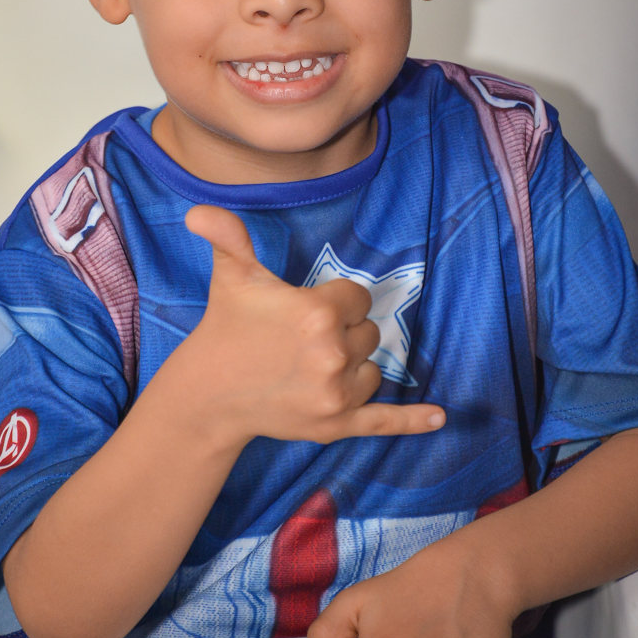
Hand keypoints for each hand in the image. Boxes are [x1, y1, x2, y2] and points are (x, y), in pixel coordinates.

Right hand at [165, 205, 444, 448]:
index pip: (358, 298)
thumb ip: (227, 236)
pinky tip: (439, 418)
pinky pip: (386, 421)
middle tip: (303, 340)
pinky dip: (413, 421)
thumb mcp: (232, 276)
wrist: (208, 394)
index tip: (308, 309)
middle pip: (368, 333)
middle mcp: (334, 354)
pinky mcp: (337, 426)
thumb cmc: (226, 328)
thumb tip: (198, 211)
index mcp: (318, 313)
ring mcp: (337, 394)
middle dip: (344, 333)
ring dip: (354, 366)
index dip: (336, 301)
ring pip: (373, 370)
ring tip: (312, 365)